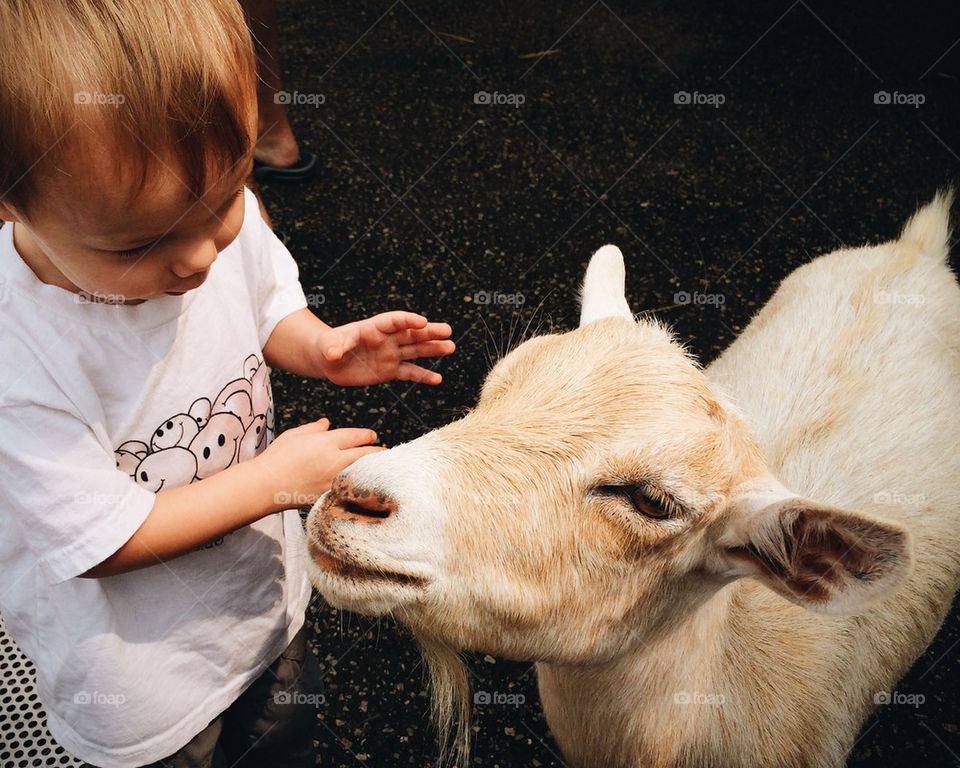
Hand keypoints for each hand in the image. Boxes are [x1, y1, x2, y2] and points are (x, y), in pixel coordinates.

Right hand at [255, 418, 383, 507]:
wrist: (266, 485)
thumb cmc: (277, 457)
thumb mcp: (295, 435)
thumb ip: (314, 428)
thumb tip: (327, 423)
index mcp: (326, 442)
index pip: (356, 436)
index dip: (367, 435)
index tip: (373, 436)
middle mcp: (334, 460)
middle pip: (366, 454)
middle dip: (378, 451)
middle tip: (385, 451)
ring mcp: (334, 480)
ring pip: (362, 472)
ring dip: (373, 468)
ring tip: (381, 466)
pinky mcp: (330, 495)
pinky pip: (351, 488)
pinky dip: (360, 484)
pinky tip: (364, 483)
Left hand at [317, 311, 454, 385]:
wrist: (330, 360)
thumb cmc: (329, 346)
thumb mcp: (329, 345)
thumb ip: (334, 347)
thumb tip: (335, 353)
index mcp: (374, 327)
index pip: (394, 321)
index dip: (408, 320)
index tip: (422, 322)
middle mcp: (387, 339)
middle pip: (411, 333)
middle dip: (429, 332)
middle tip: (447, 331)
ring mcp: (391, 354)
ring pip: (415, 350)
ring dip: (433, 349)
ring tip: (450, 347)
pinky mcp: (390, 370)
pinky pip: (409, 372)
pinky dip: (423, 376)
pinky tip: (437, 379)